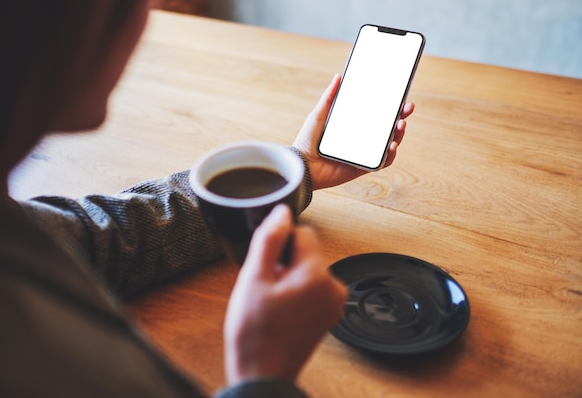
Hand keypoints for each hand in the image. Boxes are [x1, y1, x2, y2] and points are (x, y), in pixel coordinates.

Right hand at [223, 205, 346, 384]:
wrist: (263, 375)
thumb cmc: (255, 333)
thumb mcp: (253, 278)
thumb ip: (269, 239)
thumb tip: (281, 212)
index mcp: (318, 275)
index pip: (303, 232)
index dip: (279, 243)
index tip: (266, 265)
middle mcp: (334, 288)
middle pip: (307, 251)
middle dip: (284, 262)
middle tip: (265, 287)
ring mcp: (334, 304)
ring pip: (308, 269)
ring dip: (289, 277)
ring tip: (271, 301)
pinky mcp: (330, 315)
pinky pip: (313, 287)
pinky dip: (297, 292)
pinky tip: (280, 310)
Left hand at [293, 74, 414, 189]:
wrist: (302, 165)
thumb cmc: (308, 140)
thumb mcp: (319, 114)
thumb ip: (329, 97)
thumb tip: (339, 76)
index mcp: (354, 125)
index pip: (376, 113)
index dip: (390, 105)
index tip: (400, 95)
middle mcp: (361, 139)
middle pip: (387, 127)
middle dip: (401, 117)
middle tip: (408, 107)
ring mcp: (363, 153)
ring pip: (389, 143)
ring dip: (399, 134)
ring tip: (400, 124)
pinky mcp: (363, 168)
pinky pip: (382, 162)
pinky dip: (390, 154)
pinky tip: (392, 145)